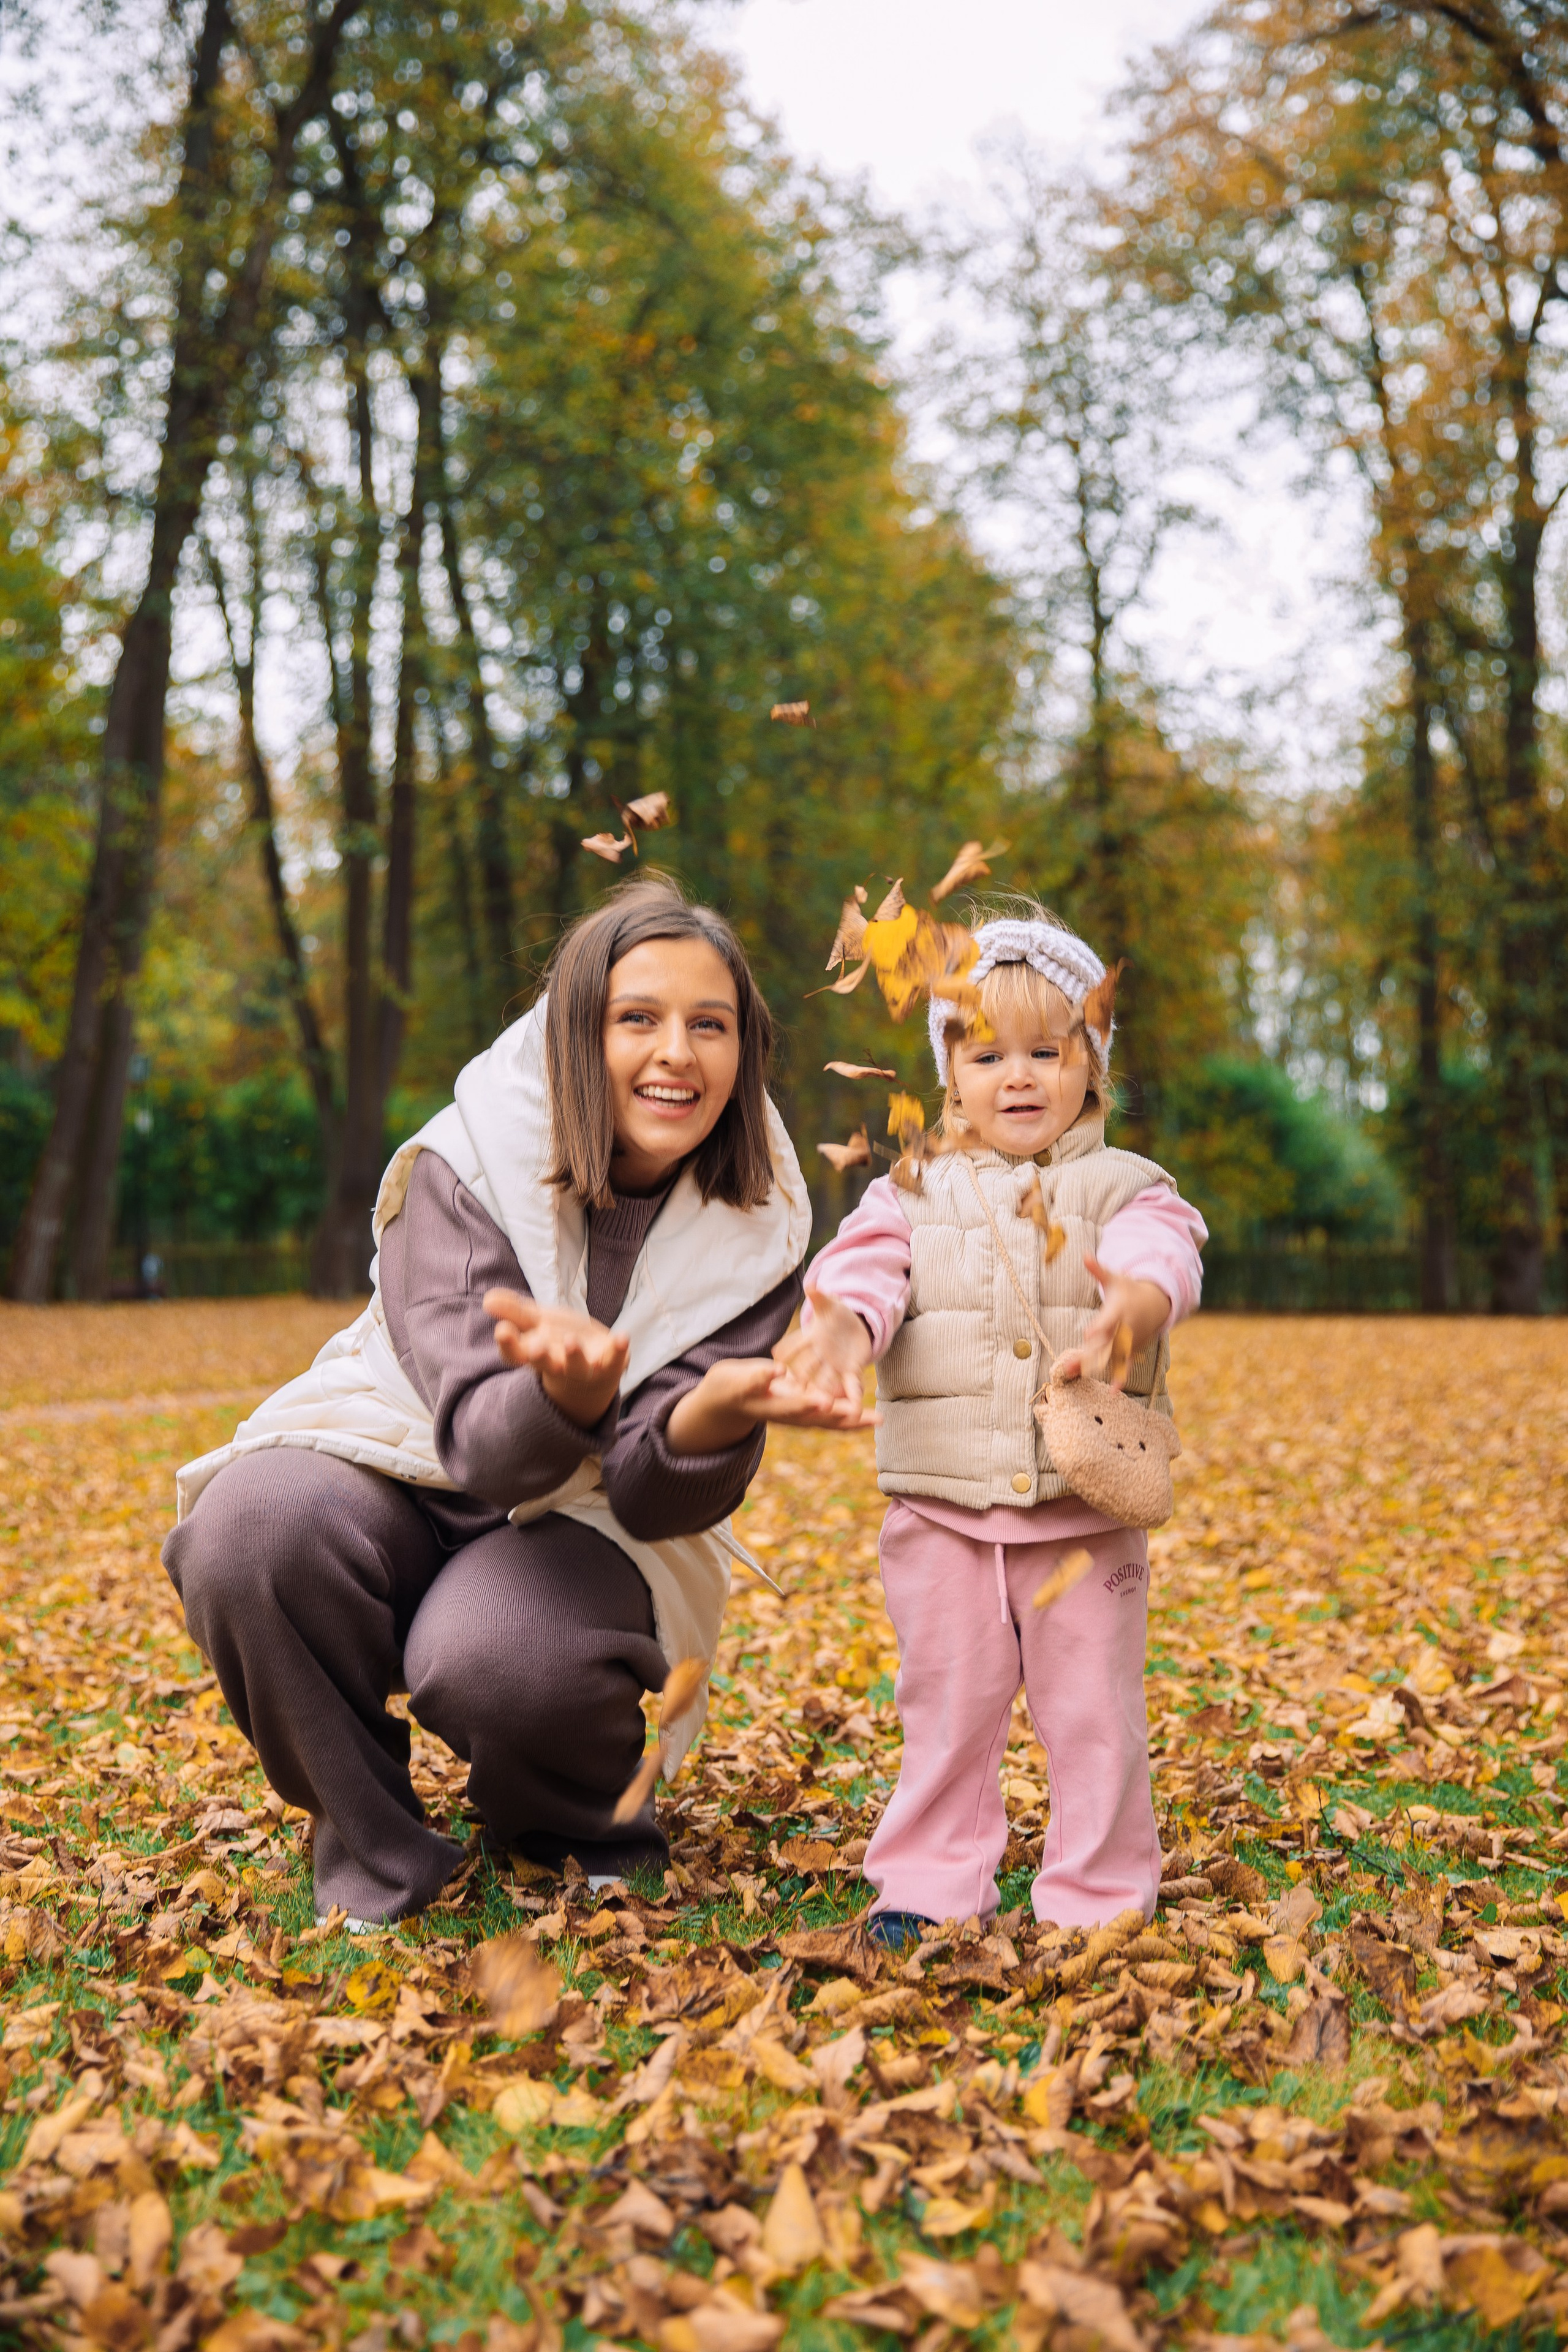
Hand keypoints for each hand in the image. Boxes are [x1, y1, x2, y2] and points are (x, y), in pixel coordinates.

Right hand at [484, 1287, 628, 1429]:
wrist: (596, 1366)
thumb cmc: (559, 1341)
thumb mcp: (537, 1323)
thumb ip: (515, 1312)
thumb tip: (487, 1299)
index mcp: (535, 1354)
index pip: (516, 1354)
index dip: (509, 1344)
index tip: (502, 1331)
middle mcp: (557, 1365)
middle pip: (545, 1364)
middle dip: (540, 1356)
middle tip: (535, 1348)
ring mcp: (584, 1368)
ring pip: (578, 1367)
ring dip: (575, 1356)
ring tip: (572, 1342)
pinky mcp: (609, 1365)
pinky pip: (614, 1361)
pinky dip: (618, 1351)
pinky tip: (621, 1337)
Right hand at [664, 1356, 880, 1455]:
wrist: (731, 1402)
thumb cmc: (731, 1387)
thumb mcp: (737, 1380)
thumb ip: (757, 1378)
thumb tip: (778, 1371)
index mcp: (770, 1407)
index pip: (789, 1406)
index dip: (806, 1404)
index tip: (823, 1401)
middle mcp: (788, 1416)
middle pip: (816, 1418)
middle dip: (837, 1416)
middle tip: (858, 1413)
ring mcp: (798, 1416)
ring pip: (829, 1421)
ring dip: (852, 1421)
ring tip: (877, 1419)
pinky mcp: (806, 1412)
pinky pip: (832, 1419)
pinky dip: (852, 1419)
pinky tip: (872, 1418)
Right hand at [769, 1285, 872, 1416]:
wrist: (854, 1329)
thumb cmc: (837, 1315)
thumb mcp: (830, 1305)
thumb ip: (820, 1298)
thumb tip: (811, 1285)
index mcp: (811, 1339)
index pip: (794, 1344)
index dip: (786, 1349)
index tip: (776, 1355)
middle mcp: (818, 1356)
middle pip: (807, 1368)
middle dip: (803, 1376)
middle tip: (795, 1386)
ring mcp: (833, 1367)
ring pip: (826, 1381)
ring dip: (825, 1391)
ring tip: (825, 1403)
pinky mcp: (850, 1372)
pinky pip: (850, 1384)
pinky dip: (852, 1393)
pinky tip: (856, 1404)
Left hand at [1052, 1254, 1169, 1388]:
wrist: (1157, 1303)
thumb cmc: (1129, 1290)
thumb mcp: (1116, 1279)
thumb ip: (1098, 1270)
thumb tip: (1084, 1254)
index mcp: (1119, 1310)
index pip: (1107, 1319)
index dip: (1099, 1326)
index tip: (1088, 1334)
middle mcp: (1125, 1328)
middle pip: (1105, 1342)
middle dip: (1089, 1354)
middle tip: (1071, 1364)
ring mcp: (1130, 1341)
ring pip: (1111, 1356)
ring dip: (1094, 1366)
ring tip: (1077, 1375)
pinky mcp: (1133, 1350)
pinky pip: (1125, 1364)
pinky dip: (1119, 1377)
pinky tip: (1113, 1391)